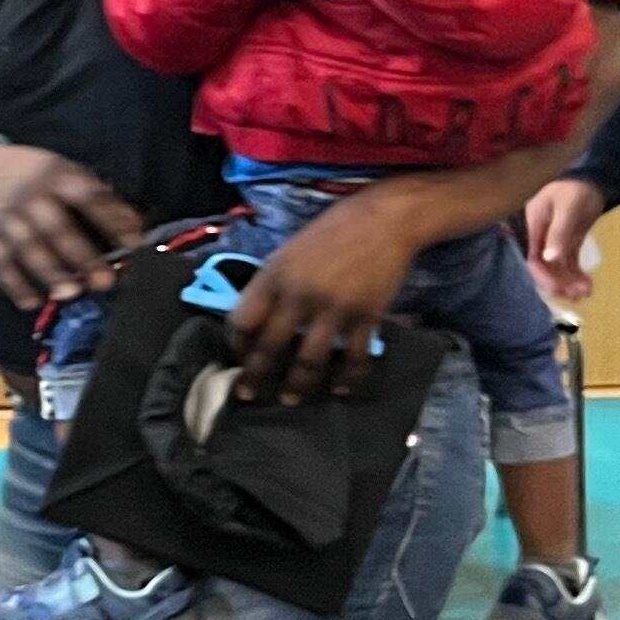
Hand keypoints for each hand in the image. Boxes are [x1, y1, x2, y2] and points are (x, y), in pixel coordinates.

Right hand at [0, 144, 147, 306]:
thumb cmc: (33, 173)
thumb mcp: (63, 170)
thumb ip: (94, 195)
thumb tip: (134, 226)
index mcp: (55, 175)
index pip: (88, 197)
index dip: (112, 219)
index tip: (134, 244)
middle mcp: (30, 196)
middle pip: (56, 228)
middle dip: (82, 256)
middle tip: (105, 281)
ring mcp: (8, 217)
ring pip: (28, 247)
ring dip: (50, 272)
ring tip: (70, 293)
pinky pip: (2, 263)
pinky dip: (16, 285)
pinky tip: (32, 302)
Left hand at [227, 179, 427, 401]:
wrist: (383, 219)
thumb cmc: (331, 232)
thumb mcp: (288, 252)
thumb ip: (272, 285)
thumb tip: (256, 320)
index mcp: (274, 276)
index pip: (242, 320)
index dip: (236, 344)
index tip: (237, 358)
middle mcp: (299, 295)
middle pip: (269, 346)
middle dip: (255, 376)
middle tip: (247, 396)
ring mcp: (334, 308)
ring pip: (308, 361)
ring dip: (297, 386)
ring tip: (290, 400)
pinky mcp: (366, 317)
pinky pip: (353, 358)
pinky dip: (346, 379)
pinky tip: (339, 390)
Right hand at [523, 178, 612, 300]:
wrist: (593, 176)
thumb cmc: (576, 189)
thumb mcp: (568, 209)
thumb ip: (559, 234)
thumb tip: (550, 259)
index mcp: (534, 226)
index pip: (532, 258)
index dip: (543, 276)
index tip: (559, 289)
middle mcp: (541, 235)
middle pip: (545, 266)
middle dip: (560, 282)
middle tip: (578, 294)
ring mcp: (554, 239)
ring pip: (558, 267)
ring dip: (570, 281)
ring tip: (586, 292)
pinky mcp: (567, 240)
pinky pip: (568, 262)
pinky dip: (576, 274)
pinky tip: (587, 283)